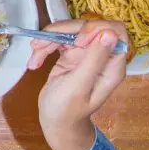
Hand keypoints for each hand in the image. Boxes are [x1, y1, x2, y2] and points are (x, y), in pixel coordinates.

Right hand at [27, 19, 127, 149]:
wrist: (54, 123)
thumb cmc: (67, 110)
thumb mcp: (79, 85)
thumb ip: (94, 59)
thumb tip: (110, 33)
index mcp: (111, 65)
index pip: (115, 31)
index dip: (96, 29)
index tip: (77, 41)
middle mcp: (101, 56)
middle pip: (88, 26)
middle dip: (63, 32)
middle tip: (42, 45)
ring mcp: (85, 53)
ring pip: (70, 30)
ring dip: (49, 39)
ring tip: (34, 56)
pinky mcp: (71, 53)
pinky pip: (58, 39)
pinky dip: (44, 46)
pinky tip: (34, 61)